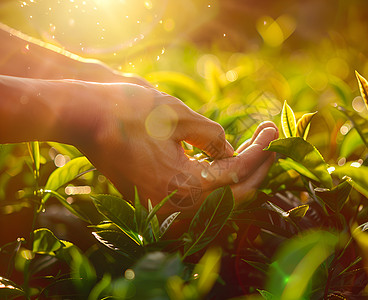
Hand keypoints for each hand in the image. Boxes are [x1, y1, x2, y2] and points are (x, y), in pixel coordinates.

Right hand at [74, 83, 277, 214]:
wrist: (86, 118)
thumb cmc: (130, 111)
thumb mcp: (180, 117)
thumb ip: (214, 137)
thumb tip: (233, 151)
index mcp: (183, 187)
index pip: (237, 171)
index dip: (260, 149)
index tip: (273, 130)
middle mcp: (175, 208)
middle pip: (233, 196)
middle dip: (256, 168)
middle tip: (270, 143)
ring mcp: (164, 211)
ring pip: (217, 203)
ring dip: (238, 179)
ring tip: (254, 152)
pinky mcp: (156, 205)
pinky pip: (197, 202)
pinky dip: (216, 185)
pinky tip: (225, 164)